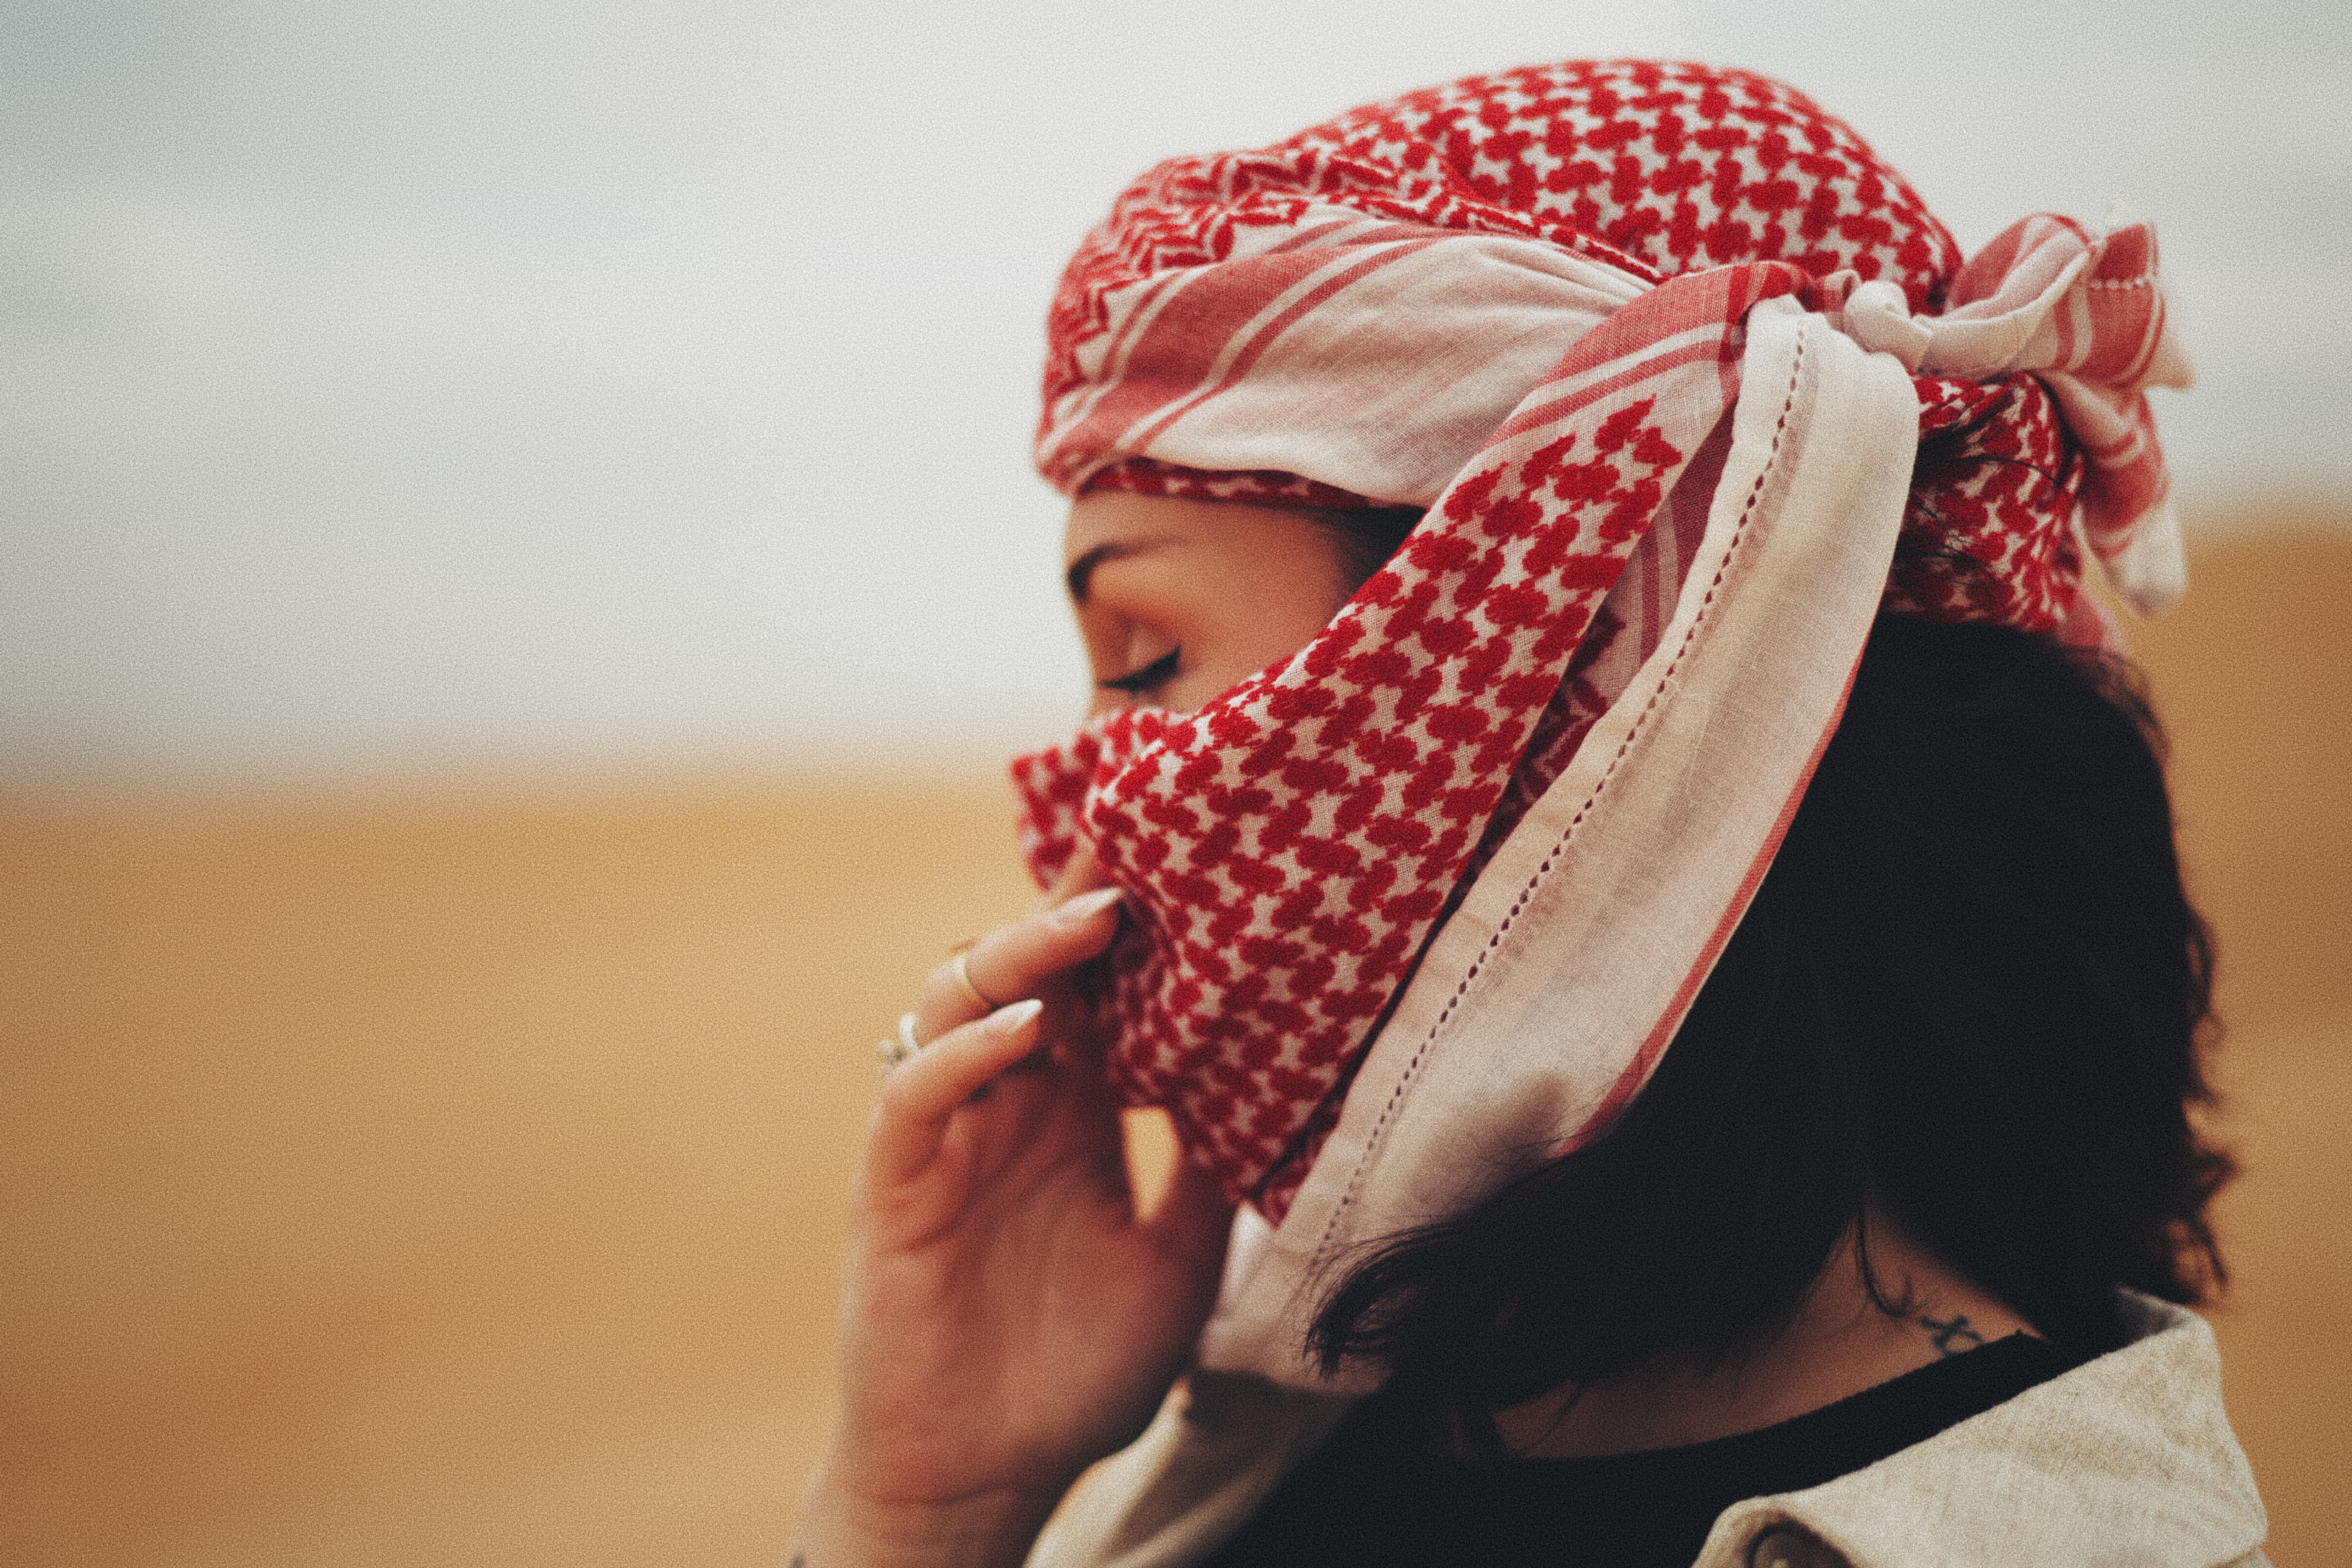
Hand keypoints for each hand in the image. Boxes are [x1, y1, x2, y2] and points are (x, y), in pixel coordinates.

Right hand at [797, 854, 1233, 1567]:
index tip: (1193, 848)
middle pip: (1028, 964)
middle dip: (1078, 895)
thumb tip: (1277, 1087)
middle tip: (1144, 834)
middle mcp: (1009, 1102)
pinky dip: (966, 1054)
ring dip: (1024, 952)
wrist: (987, 1475)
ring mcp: (947, 1136)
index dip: (1130, 918)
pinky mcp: (896, 1184)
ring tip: (1099, 915)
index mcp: (1072, 1109)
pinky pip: (917, 1093)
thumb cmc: (1074, 1372)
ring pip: (959, 1000)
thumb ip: (1208, 1176)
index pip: (1097, 986)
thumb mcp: (1179, 1265)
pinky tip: (1026, 1033)